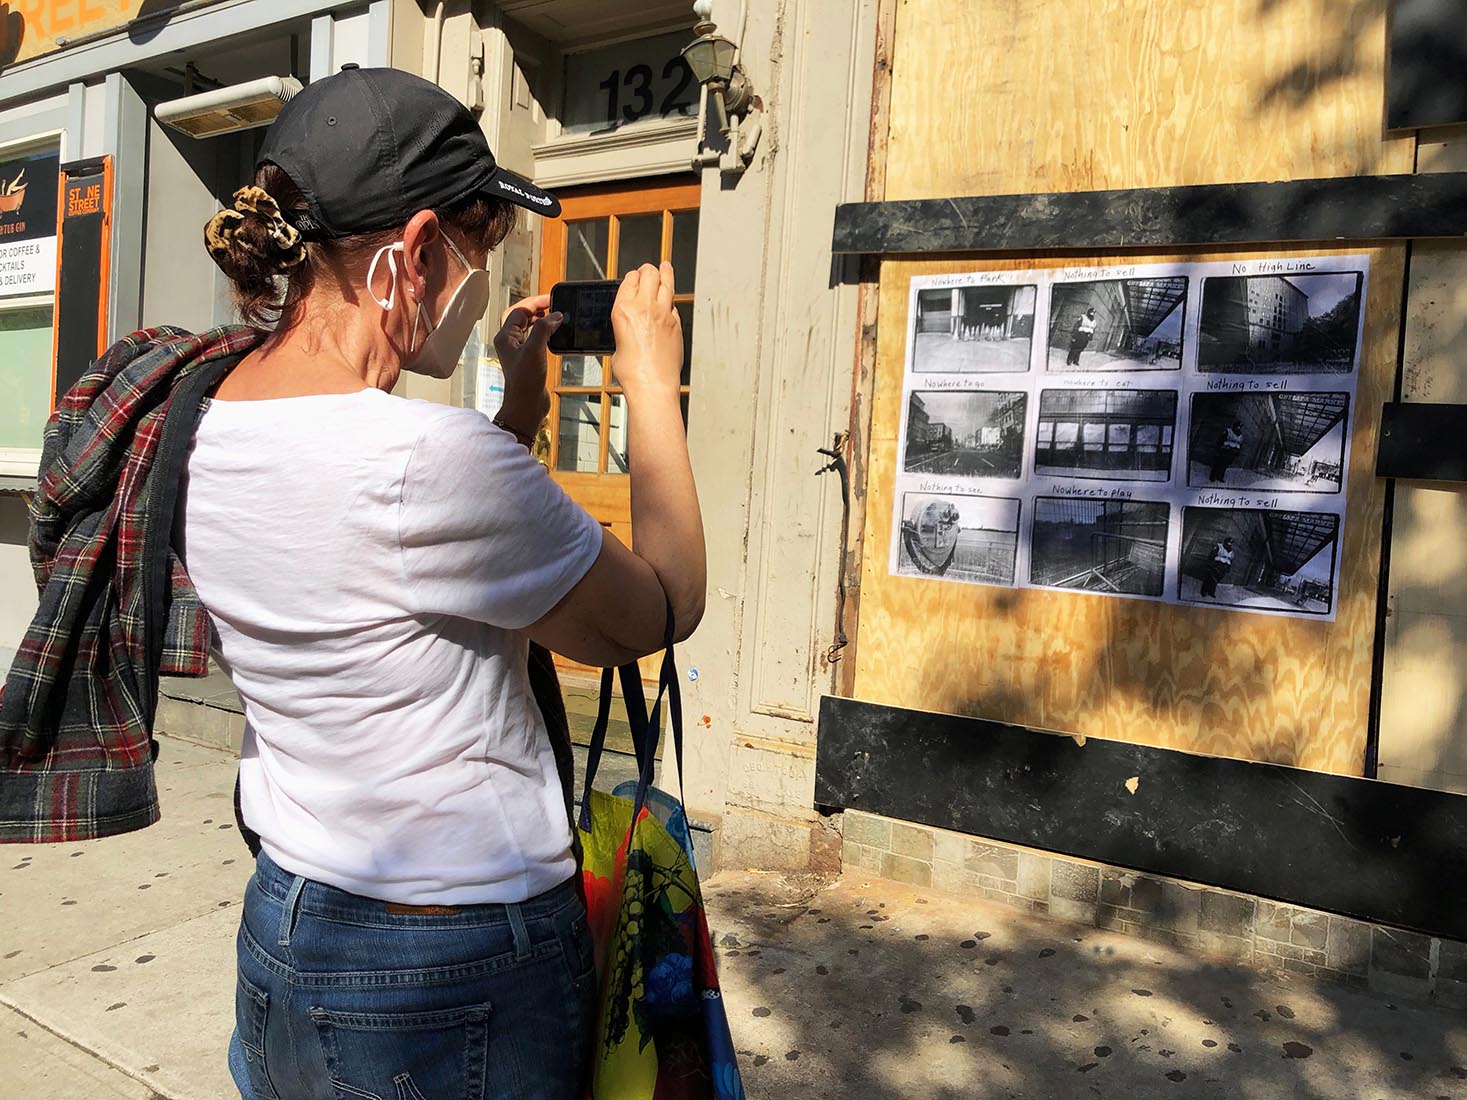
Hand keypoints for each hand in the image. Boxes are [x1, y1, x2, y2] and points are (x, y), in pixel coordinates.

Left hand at [493, 293, 560, 432]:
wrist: (526, 406)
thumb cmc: (525, 382)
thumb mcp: (534, 350)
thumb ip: (543, 329)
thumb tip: (554, 315)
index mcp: (506, 337)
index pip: (519, 310)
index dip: (536, 303)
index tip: (552, 300)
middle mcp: (510, 342)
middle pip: (522, 317)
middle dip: (538, 309)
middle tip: (555, 305)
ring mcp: (519, 351)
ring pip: (529, 328)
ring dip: (542, 320)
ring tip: (556, 317)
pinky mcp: (529, 360)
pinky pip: (536, 339)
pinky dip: (545, 333)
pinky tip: (555, 335)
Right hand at [610, 263, 681, 396]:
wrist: (652, 385)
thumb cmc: (633, 372)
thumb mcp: (618, 345)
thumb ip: (625, 329)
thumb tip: (630, 329)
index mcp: (623, 310)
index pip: (630, 279)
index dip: (633, 276)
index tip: (634, 277)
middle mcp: (644, 307)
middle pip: (649, 274)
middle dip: (649, 269)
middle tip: (650, 269)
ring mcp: (664, 313)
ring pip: (667, 282)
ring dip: (665, 273)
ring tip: (666, 267)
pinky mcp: (677, 324)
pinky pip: (674, 304)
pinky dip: (671, 300)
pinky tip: (670, 301)